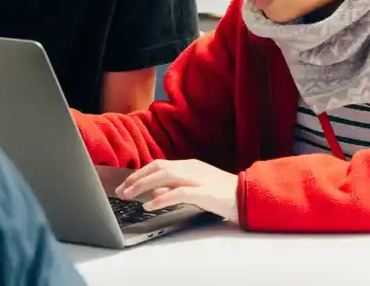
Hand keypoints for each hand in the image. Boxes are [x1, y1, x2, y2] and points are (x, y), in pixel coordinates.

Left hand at [115, 159, 239, 221]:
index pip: (158, 164)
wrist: (248, 196)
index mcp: (190, 165)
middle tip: (121, 190)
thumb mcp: (195, 188)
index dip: (140, 173)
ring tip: (129, 195)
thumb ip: (175, 188)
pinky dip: (160, 198)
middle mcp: (191, 167)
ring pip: (164, 176)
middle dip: (136, 178)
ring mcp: (198, 178)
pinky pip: (177, 193)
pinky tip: (149, 205)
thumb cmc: (222, 194)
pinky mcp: (203, 192)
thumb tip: (153, 194)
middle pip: (157, 167)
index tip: (126, 183)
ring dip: (143, 185)